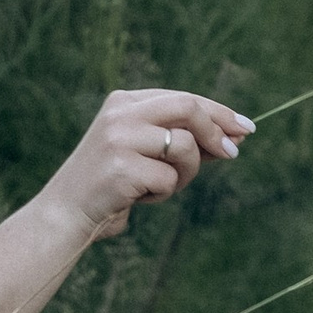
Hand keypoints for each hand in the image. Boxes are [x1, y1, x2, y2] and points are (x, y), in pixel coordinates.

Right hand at [48, 88, 252, 239]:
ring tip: (158, 187)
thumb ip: (184, 142)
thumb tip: (234, 137)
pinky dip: (162, 194)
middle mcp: (120, 113)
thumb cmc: (112, 186)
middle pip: (187, 107)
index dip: (219, 113)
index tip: (245, 128)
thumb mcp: (148, 155)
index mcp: (125, 102)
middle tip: (233, 153)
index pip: (184, 98)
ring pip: (184, 146)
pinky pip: (168, 180)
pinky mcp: (121, 167)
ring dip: (184, 174)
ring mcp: (119, 138)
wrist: (66, 215)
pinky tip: (137, 198)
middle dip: (217, 131)